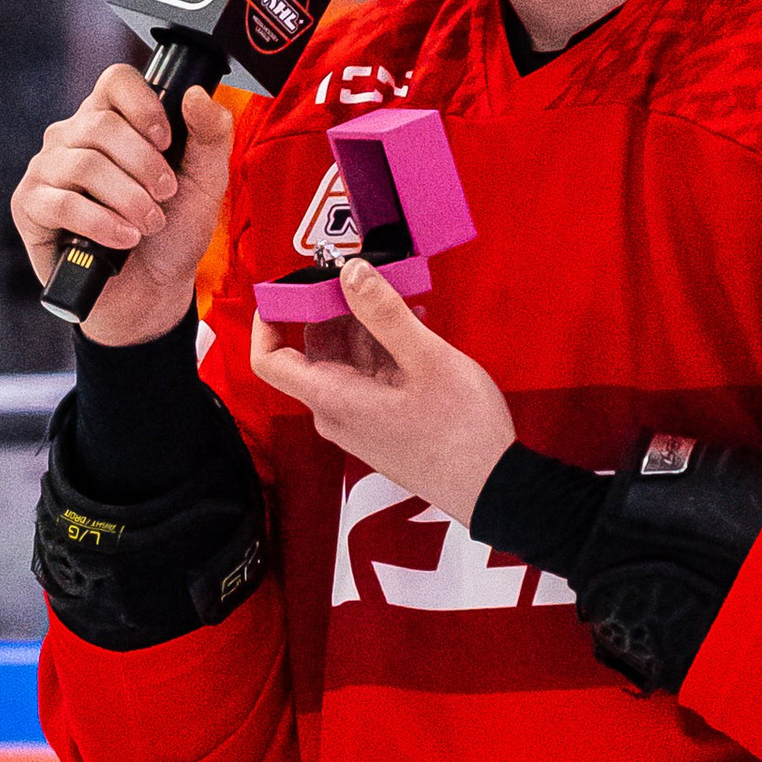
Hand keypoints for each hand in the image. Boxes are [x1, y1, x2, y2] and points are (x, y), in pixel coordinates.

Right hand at [10, 65, 234, 345]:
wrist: (150, 291)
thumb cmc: (171, 234)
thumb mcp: (204, 183)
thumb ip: (209, 135)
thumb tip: (194, 94)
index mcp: (112, 120)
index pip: (116, 81)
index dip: (143, 105)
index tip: (166, 141)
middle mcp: (72, 137)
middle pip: (101, 124)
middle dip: (145, 165)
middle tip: (165, 197)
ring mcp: (47, 169)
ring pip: (84, 163)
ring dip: (127, 198)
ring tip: (148, 224)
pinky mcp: (30, 206)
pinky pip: (62, 203)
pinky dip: (101, 223)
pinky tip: (123, 238)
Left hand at [250, 258, 516, 526]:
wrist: (492, 489)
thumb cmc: (461, 431)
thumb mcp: (426, 360)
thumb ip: (384, 314)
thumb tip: (350, 272)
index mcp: (332, 398)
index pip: (269, 359)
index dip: (269, 320)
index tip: (291, 287)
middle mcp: (336, 412)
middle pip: (313, 350)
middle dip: (336, 310)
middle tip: (368, 277)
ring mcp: (358, 420)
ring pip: (346, 361)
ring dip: (368, 326)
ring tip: (403, 299)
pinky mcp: (380, 423)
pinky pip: (368, 376)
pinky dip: (384, 349)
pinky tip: (415, 327)